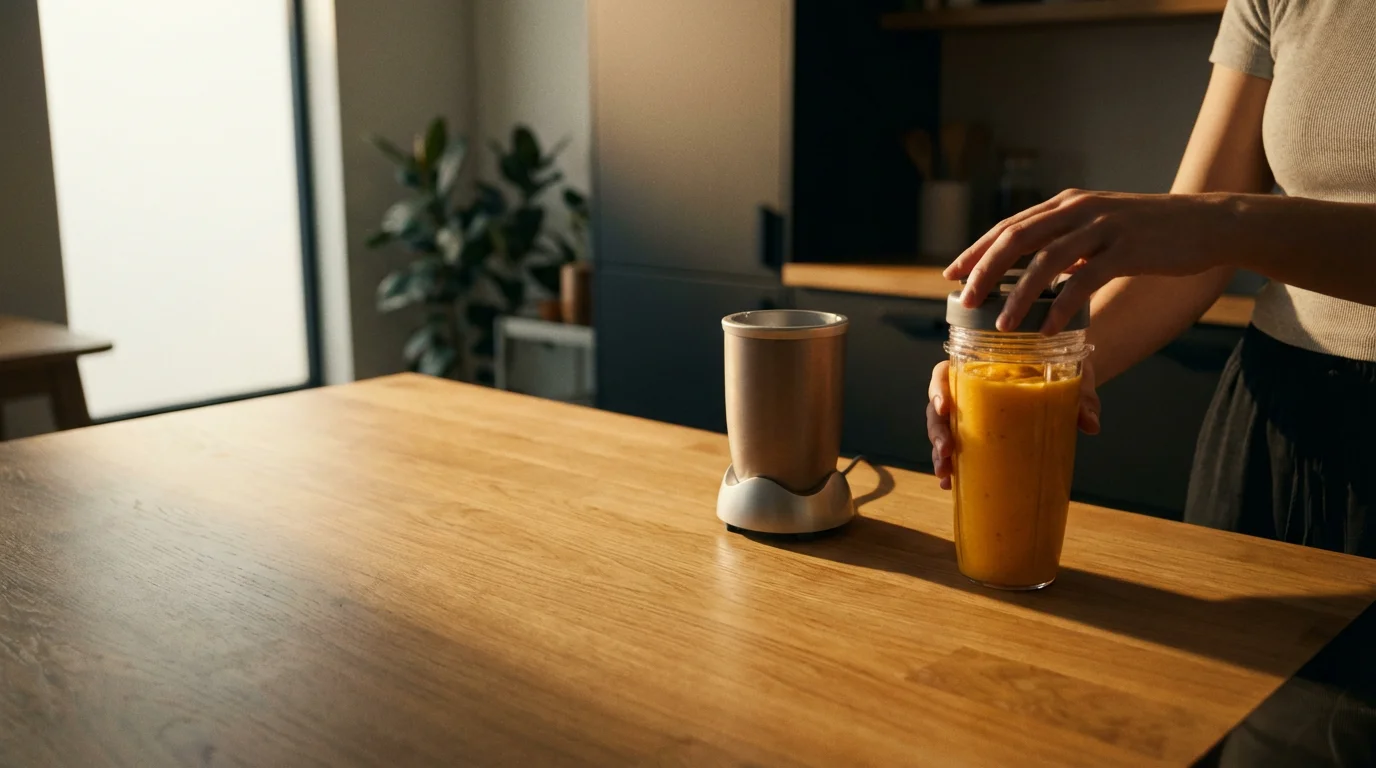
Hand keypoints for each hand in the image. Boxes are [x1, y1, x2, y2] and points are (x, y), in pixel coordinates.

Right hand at [927, 359, 1100, 490]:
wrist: (1070, 384)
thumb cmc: (1065, 373)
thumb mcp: (1074, 378)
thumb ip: (1081, 399)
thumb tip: (1090, 425)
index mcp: (981, 368)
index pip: (944, 373)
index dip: (938, 389)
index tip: (945, 407)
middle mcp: (969, 391)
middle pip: (938, 409)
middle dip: (937, 431)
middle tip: (947, 450)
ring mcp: (971, 416)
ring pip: (942, 431)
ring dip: (939, 453)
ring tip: (945, 474)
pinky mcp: (979, 437)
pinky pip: (957, 451)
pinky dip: (952, 469)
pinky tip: (950, 485)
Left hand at [943, 190, 1238, 333]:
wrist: (1208, 223)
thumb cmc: (1149, 233)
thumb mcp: (1099, 230)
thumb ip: (1065, 244)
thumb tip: (1030, 275)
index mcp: (1066, 204)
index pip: (1009, 226)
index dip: (976, 250)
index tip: (950, 274)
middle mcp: (1078, 210)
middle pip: (1017, 238)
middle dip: (984, 271)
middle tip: (964, 301)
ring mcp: (1102, 228)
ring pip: (1046, 261)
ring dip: (1018, 295)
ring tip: (1002, 325)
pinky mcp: (1127, 250)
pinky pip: (1084, 282)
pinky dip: (1062, 307)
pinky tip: (1049, 329)